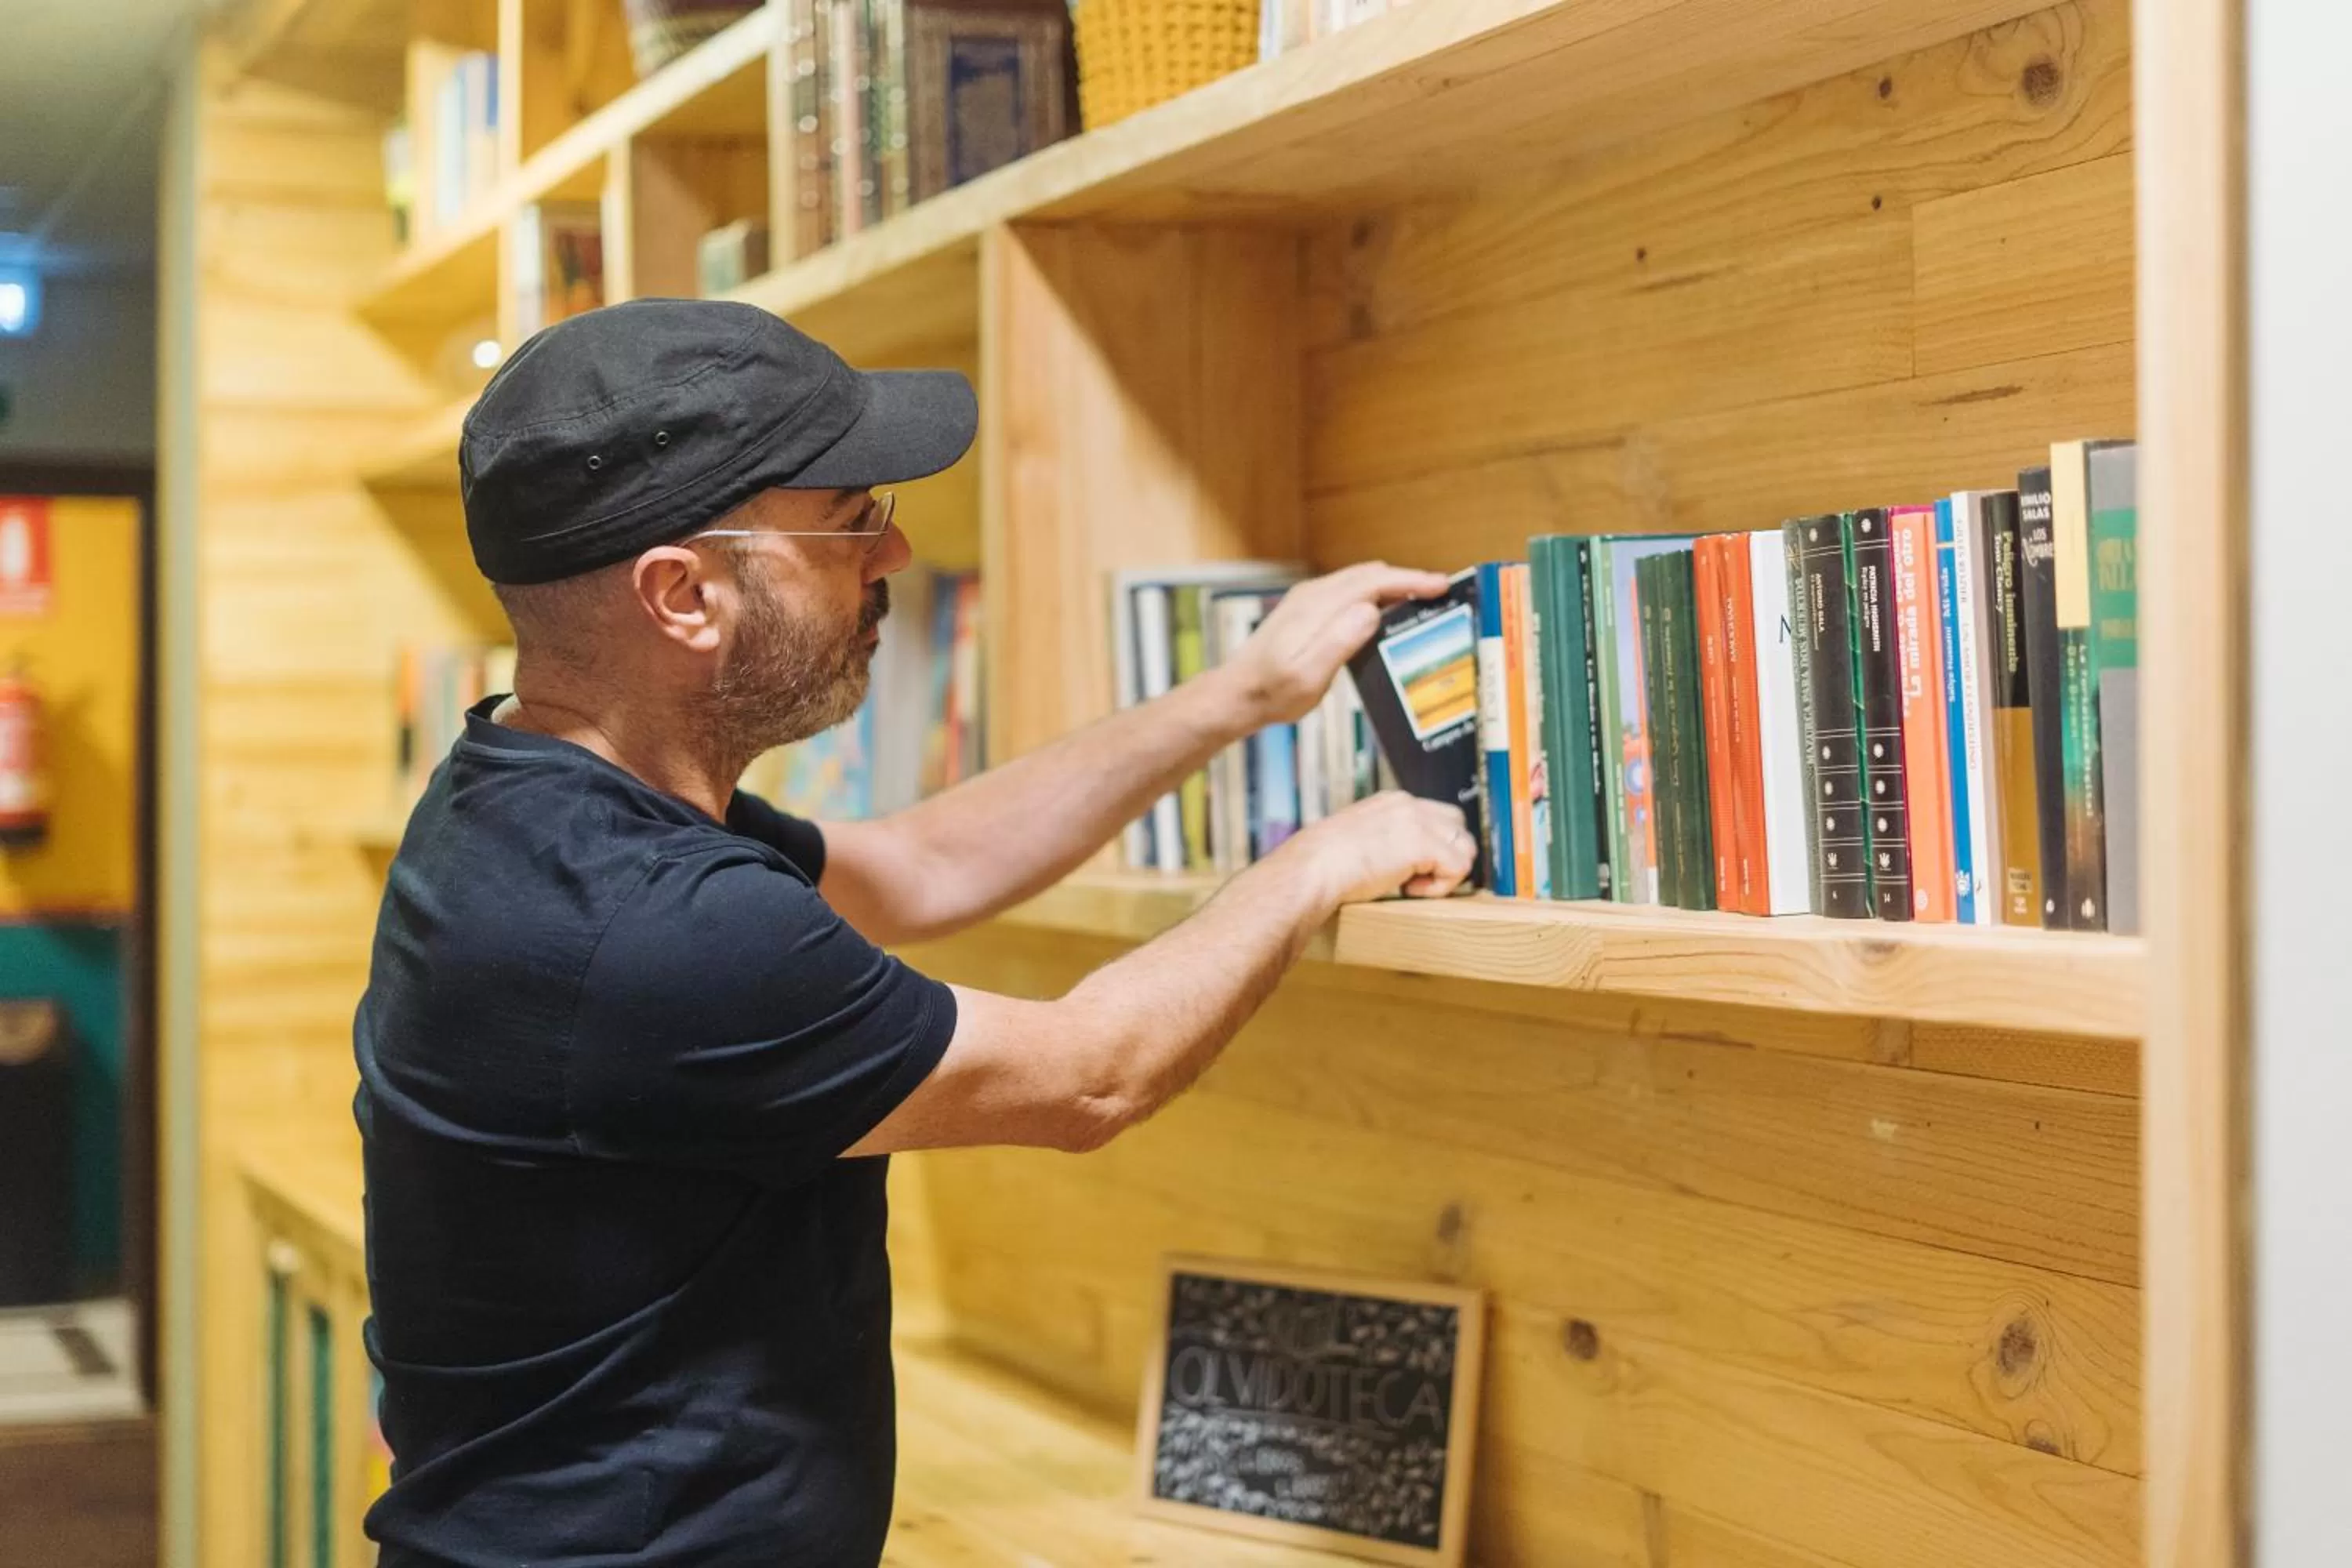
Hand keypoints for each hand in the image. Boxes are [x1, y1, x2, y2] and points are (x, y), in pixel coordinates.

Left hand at [1216, 562, 1450, 729]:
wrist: (1237, 694)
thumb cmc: (1273, 692)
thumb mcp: (1308, 676)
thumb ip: (1338, 641)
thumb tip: (1370, 610)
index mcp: (1318, 607)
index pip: (1373, 582)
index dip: (1410, 580)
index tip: (1441, 585)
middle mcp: (1314, 595)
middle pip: (1369, 575)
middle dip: (1407, 580)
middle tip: (1440, 593)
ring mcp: (1308, 600)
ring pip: (1359, 580)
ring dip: (1391, 586)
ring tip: (1421, 599)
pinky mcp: (1306, 610)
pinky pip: (1348, 591)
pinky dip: (1374, 594)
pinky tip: (1384, 612)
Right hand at [1277, 792, 1477, 907]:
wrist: (1313, 868)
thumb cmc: (1323, 864)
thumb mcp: (1357, 839)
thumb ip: (1384, 840)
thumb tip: (1399, 862)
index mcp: (1393, 802)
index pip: (1437, 816)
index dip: (1434, 847)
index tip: (1412, 871)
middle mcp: (1410, 805)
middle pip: (1459, 826)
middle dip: (1448, 856)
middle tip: (1418, 879)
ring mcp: (1419, 822)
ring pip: (1465, 847)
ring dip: (1445, 872)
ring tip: (1411, 886)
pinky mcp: (1424, 844)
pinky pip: (1459, 868)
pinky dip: (1440, 887)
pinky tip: (1409, 890)